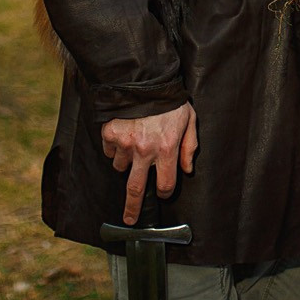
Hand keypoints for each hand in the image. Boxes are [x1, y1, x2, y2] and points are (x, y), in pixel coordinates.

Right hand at [99, 102, 197, 224]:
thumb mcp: (189, 120)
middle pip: (136, 189)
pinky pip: (110, 151)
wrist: (143, 79)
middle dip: (132, 209)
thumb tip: (187, 169)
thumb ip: (189, 146)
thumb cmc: (169, 100)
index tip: (163, 191)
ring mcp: (125, 144)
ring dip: (127, 163)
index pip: (165, 183)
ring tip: (134, 145)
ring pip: (121, 167)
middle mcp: (144, 150)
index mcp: (166, 148)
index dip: (166, 190)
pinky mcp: (110, 134)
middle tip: (129, 220)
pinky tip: (124, 134)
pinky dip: (115, 148)